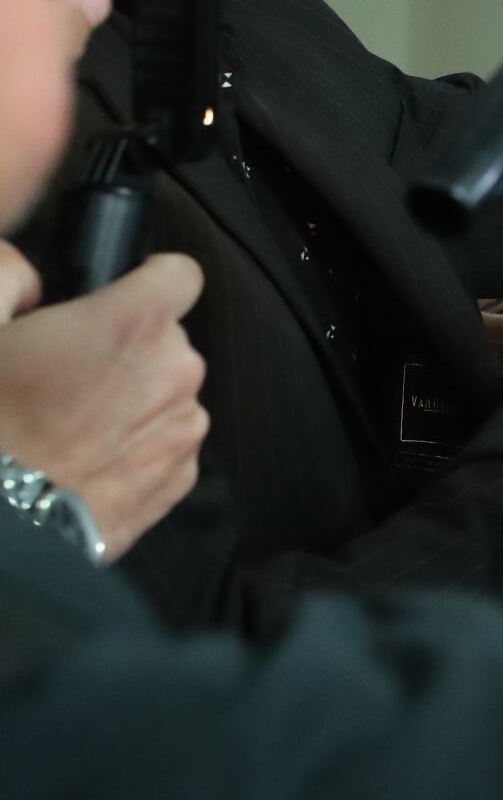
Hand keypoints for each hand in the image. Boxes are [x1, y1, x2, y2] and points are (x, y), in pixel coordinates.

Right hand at [0, 244, 207, 559]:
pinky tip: (86, 464)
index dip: (151, 281)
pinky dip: (137, 448)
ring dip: (135, 401)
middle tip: (66, 379)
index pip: (180, 275)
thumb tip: (28, 275)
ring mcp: (186, 426)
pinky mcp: (183, 477)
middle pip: (168, 340)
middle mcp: (178, 369)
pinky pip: (166, 443)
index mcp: (136, 322)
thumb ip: (6, 277)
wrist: (0, 525)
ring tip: (72, 430)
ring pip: (168, 394)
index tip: (120, 297)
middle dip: (127, 350)